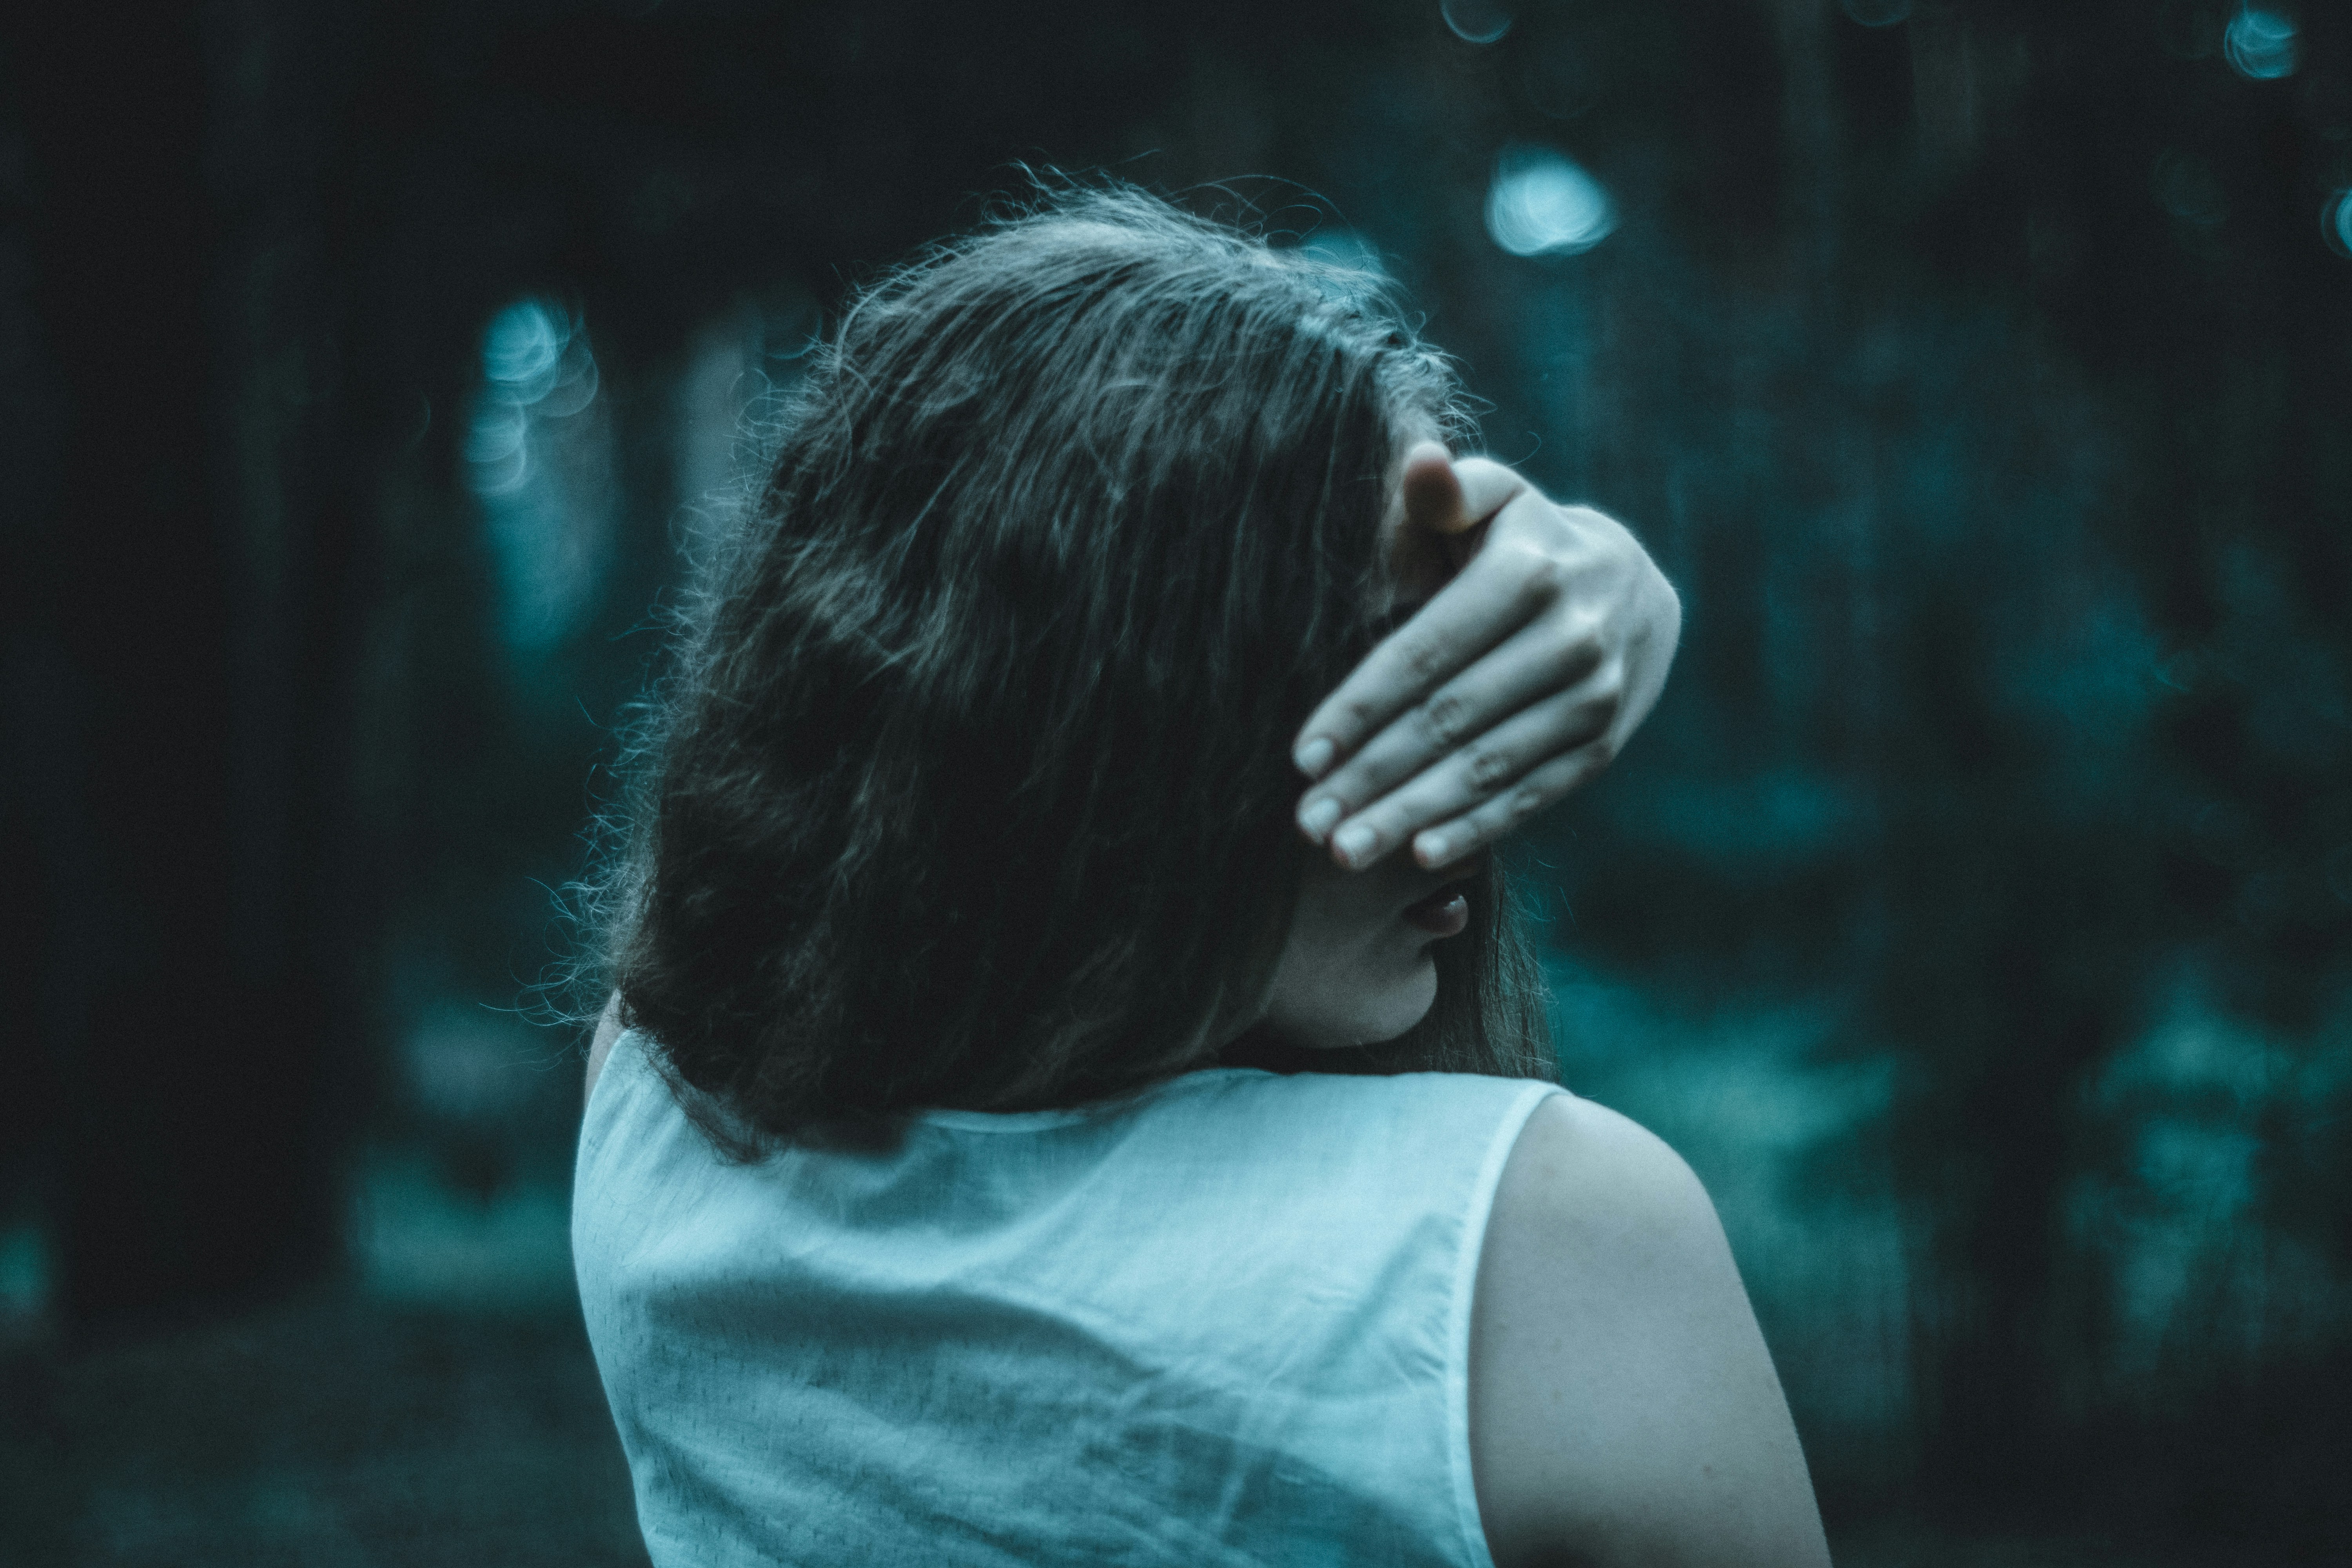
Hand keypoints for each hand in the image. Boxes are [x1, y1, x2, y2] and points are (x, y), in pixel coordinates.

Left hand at [1290, 443, 1680, 870]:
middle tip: (1308, 821)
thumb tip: (1418, 457)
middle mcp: (1570, 638)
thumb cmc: (1526, 540)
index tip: (1301, 756)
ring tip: (1345, 849)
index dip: (1360, 708)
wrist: (1636, 589)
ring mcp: (1594, 698)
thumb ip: (1447, 491)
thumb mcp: (1494, 500)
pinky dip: (1476, 827)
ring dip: (1411, 814)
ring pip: (1486, 768)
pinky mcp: (1602, 746)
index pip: (1425, 652)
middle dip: (1373, 776)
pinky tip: (1420, 855)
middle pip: (1449, 720)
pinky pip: (1531, 794)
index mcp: (1529, 574)